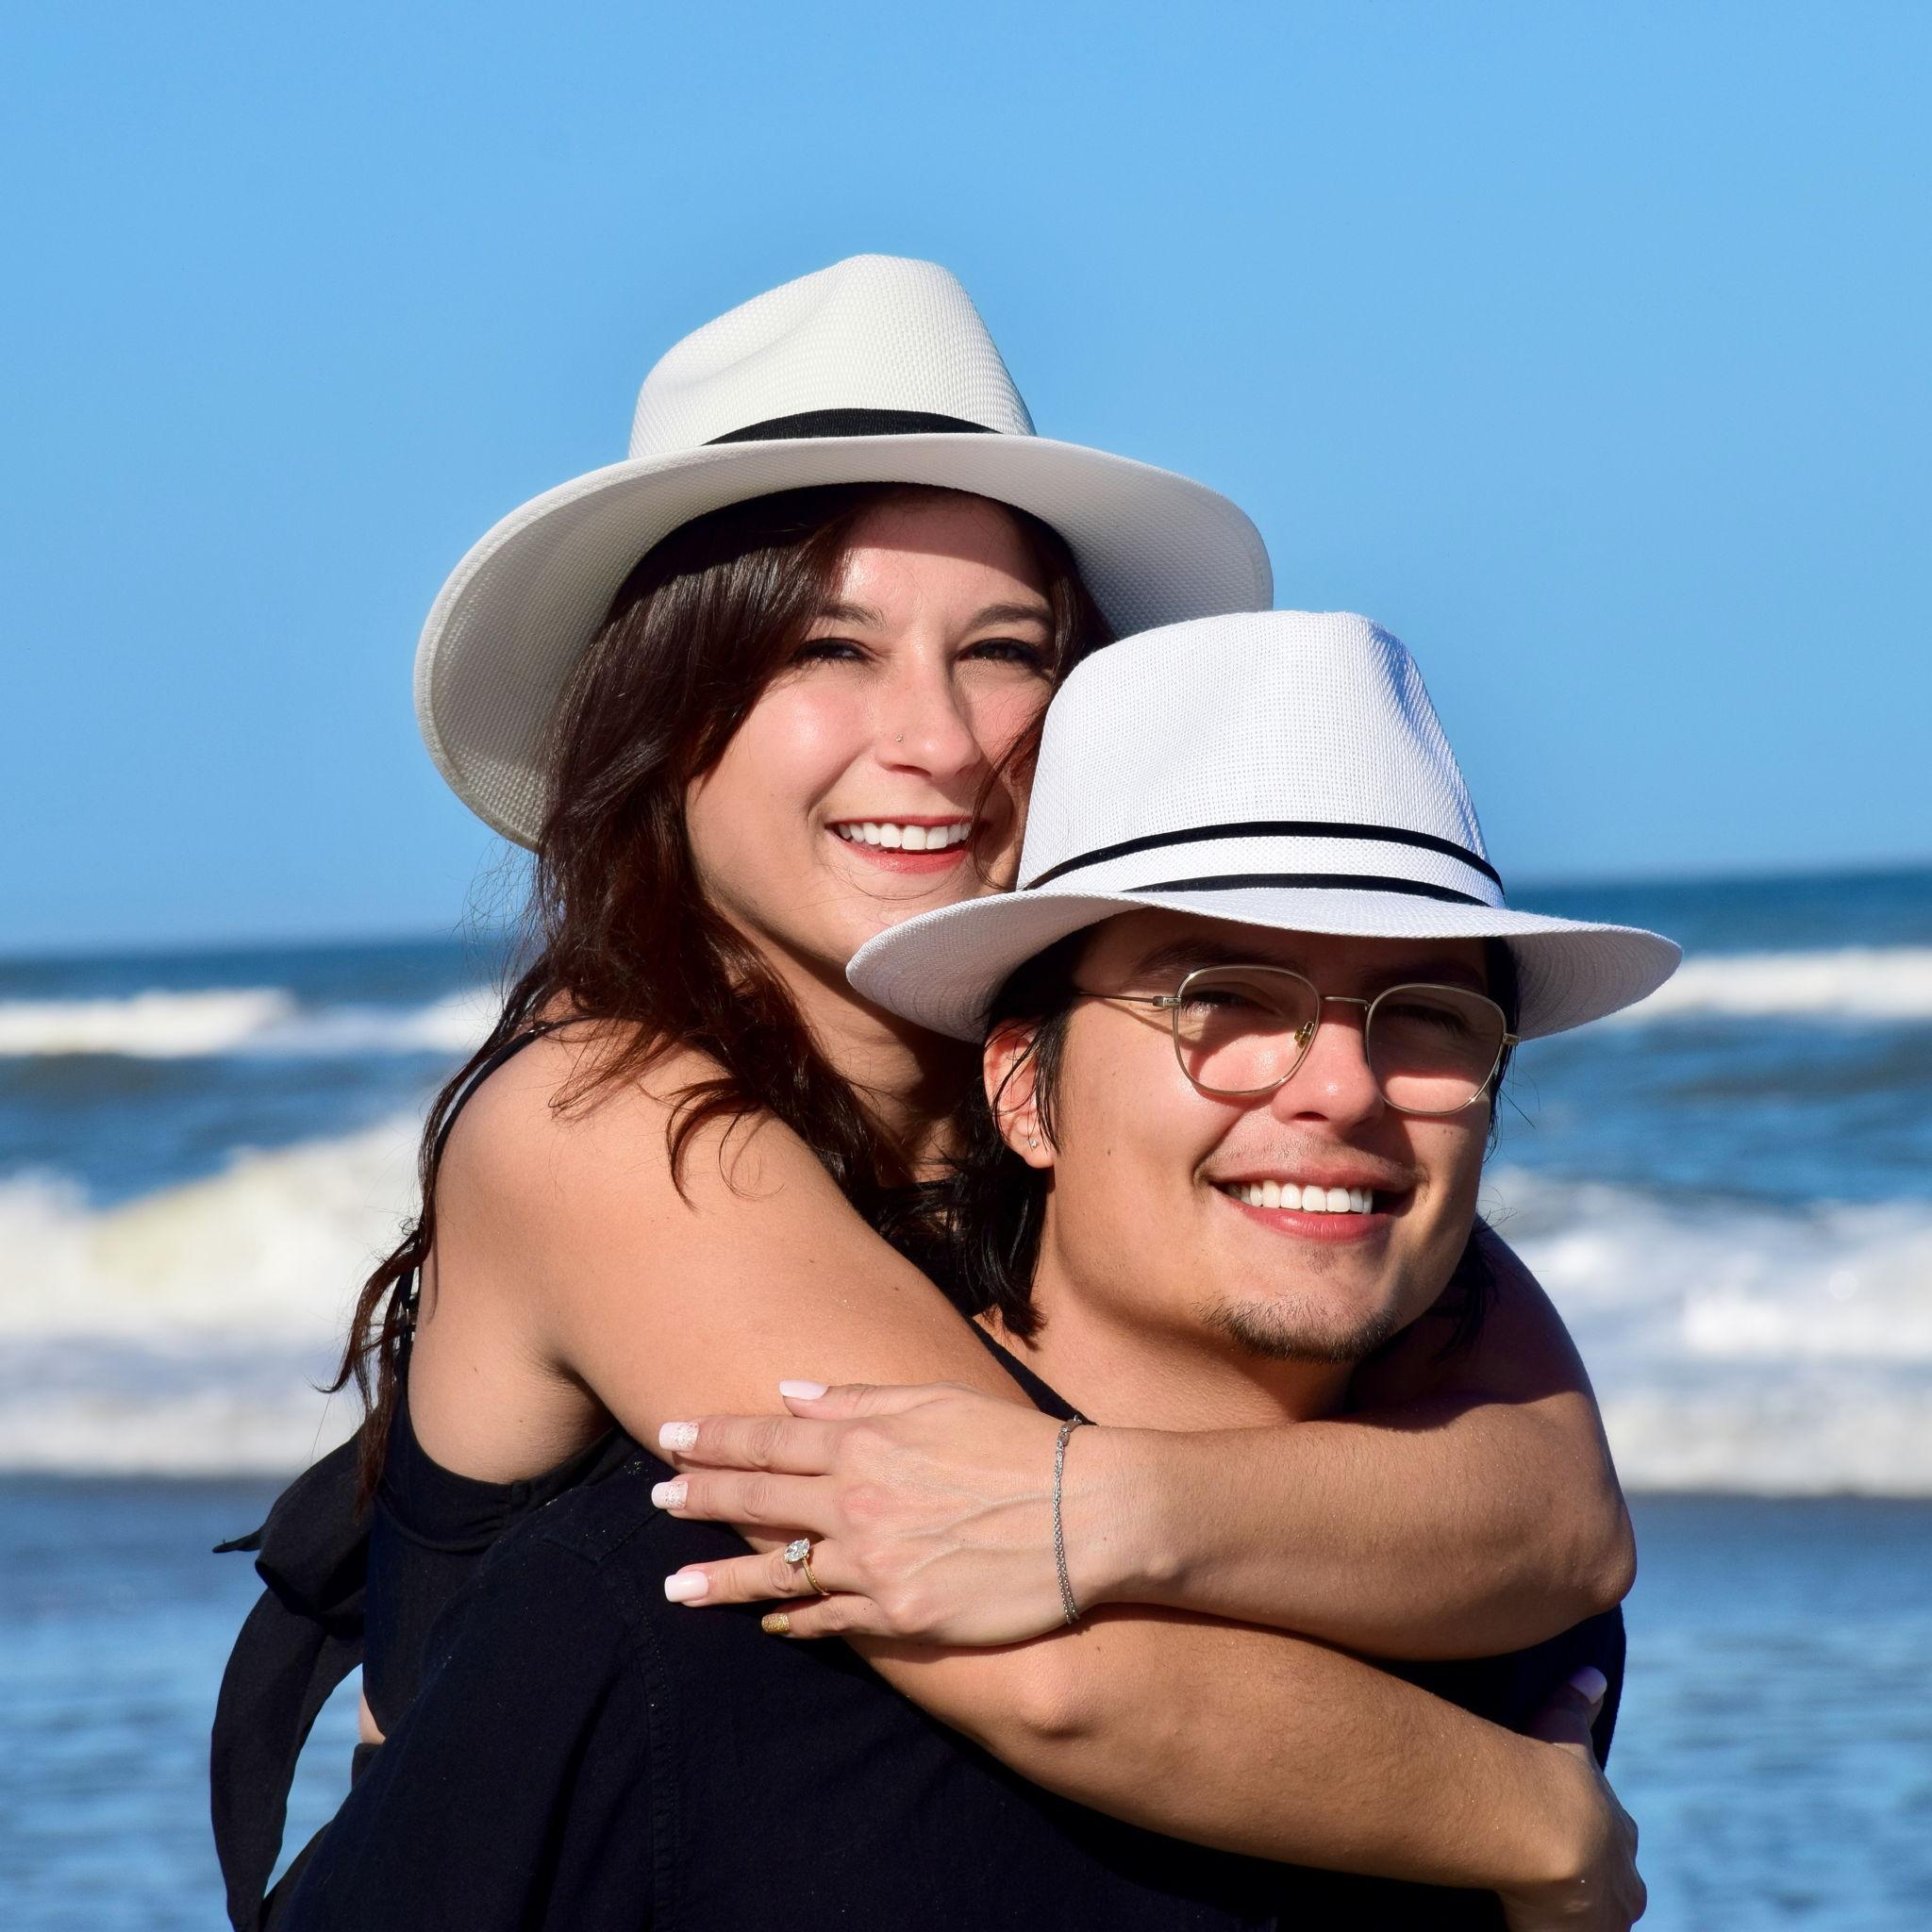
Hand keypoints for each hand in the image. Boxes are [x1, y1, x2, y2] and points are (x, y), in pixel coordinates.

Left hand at [652, 1379, 1128, 1641]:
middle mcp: (857, 1500)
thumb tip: (792, 1393)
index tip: (669, 1437)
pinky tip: (769, 1621)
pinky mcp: (900, 1615)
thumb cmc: (1016, 1447)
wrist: (1089, 1514)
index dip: (713, 1439)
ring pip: (778, 1569)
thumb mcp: (937, 1401)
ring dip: (720, 1577)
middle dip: (698, 1497)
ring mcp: (874, 1562)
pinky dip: (795, 1619)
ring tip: (674, 1584)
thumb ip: (859, 1399)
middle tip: (655, 1499)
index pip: (767, 1439)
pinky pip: (830, 1618)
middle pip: (758, 1499)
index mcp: (864, 1440)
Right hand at [1498, 1669, 1644, 1929]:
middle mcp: (1626, 1882)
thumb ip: (1578, 1703)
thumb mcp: (1565, 1730)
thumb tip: (1594, 1672)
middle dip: (1591, 1883)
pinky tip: (1529, 1921)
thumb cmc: (1548, 1774)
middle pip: (1614, 1887)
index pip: (1613, 1840)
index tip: (1564, 1834)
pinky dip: (1555, 1930)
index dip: (1590, 1837)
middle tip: (1553, 1878)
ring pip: (1599, 1919)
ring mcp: (1610, 1918)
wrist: (1546, 1829)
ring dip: (1576, 1913)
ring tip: (1542, 1906)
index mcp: (1621, 1834)